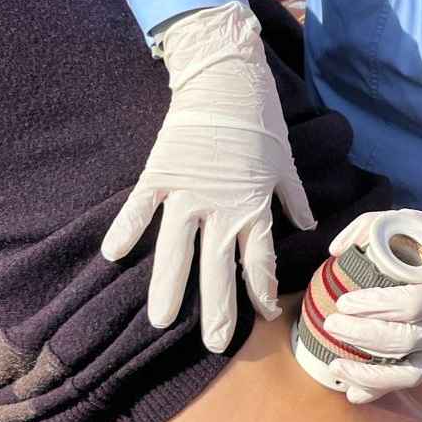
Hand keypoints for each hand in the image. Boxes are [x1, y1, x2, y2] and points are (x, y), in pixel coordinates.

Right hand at [102, 1, 314, 351]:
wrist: (226, 76)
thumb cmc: (260, 119)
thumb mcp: (285, 163)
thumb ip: (294, 199)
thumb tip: (308, 226)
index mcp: (253, 207)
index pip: (259, 261)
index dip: (261, 291)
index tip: (263, 319)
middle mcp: (221, 208)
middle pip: (218, 267)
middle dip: (218, 309)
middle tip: (216, 345)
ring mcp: (187, 193)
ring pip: (176, 249)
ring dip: (169, 286)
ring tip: (161, 321)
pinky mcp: (160, 173)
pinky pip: (140, 207)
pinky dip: (126, 228)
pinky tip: (113, 255)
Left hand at [321, 182, 421, 403]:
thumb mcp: (410, 220)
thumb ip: (371, 227)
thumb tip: (335, 250)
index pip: (413, 304)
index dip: (375, 307)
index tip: (344, 301)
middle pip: (407, 340)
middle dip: (363, 337)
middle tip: (332, 324)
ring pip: (410, 372)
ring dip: (370, 374)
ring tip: (335, 364)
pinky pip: (411, 379)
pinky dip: (381, 388)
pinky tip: (352, 390)